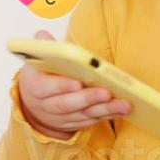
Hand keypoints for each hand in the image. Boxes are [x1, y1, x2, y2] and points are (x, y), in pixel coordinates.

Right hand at [16, 31, 131, 138]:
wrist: (35, 103)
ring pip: (83, 114)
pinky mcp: (75, 123)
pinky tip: (123, 109)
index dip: (61, 86)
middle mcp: (46, 105)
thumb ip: (43, 47)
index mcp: (35, 86)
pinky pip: (92, 120)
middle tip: (107, 92)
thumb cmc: (41, 76)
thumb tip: (44, 36)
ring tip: (124, 103)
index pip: (45, 87)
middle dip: (88, 98)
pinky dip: (108, 115)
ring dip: (105, 109)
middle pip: (67, 104)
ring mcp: (61, 117)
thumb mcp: (36, 60)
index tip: (77, 83)